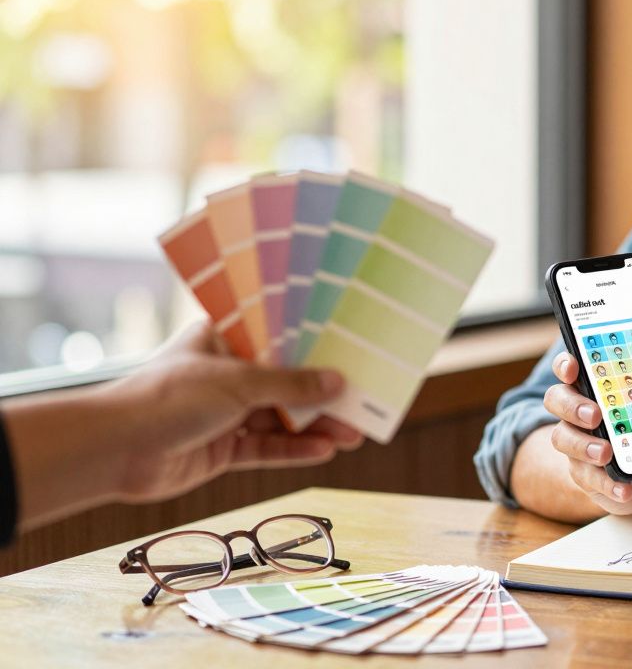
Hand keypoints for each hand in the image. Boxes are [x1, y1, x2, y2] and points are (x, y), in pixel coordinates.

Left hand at [103, 323, 364, 501]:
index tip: (350, 349)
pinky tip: (325, 450)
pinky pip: (266, 448)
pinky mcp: (222, 448)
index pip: (277, 337)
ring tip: (355, 432)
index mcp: (223, 338)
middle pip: (285, 382)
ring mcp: (225, 412)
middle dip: (322, 393)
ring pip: (280, 418)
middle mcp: (226, 372)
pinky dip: (294, 449)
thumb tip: (338, 382)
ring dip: (316, 426)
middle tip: (363, 398)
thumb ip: (289, 384)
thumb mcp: (237, 382)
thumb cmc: (167, 397)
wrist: (112, 451)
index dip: (314, 344)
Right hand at [543, 351, 631, 515]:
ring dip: (584, 446)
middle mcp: (577, 414)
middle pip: (557, 400)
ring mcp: (576, 445)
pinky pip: (588, 479)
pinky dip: (607, 484)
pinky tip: (624, 488)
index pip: (568, 369)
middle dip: (572, 406)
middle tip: (596, 415)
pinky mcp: (584, 475)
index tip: (573, 366)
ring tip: (607, 453)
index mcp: (593, 389)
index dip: (565, 365)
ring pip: (563, 439)